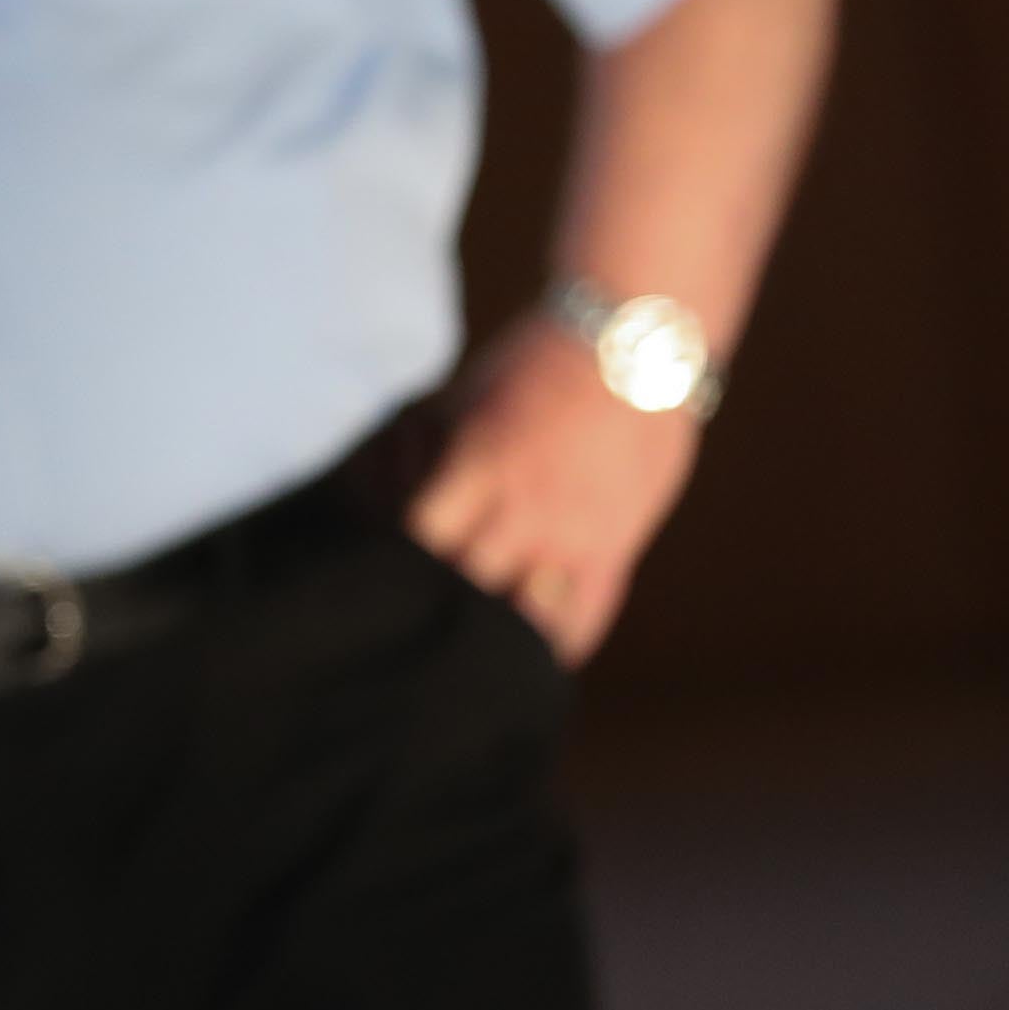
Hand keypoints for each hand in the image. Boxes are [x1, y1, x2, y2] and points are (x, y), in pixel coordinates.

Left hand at [408, 311, 702, 664]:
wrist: (632, 346)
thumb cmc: (534, 362)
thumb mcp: (463, 397)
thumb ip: (430, 451)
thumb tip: (380, 485)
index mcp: (478, 469)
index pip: (419, 543)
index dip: (396, 564)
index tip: (376, 577)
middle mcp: (524, 512)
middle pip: (464, 590)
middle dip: (435, 608)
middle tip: (410, 628)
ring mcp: (575, 537)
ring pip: (523, 620)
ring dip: (492, 638)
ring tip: (464, 655)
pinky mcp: (616, 549)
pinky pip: (584, 619)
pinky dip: (555, 645)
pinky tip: (529, 663)